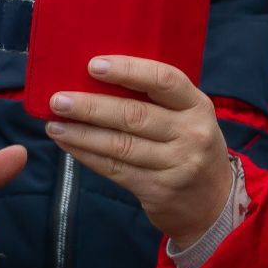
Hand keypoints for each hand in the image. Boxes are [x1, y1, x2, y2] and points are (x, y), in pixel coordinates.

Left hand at [45, 56, 232, 244]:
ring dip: (81, 134)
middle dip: (92, 106)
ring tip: (54, 124)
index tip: (93, 65)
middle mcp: (191, 134)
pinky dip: (87, 156)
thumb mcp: (189, 118)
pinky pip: (115, 169)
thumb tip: (95, 80)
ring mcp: (177, 164)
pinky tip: (69, 145)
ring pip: (120, 145)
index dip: (128, 70)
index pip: (164, 80)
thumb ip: (157, 101)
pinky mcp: (159, 189)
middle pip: (135, 115)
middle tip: (58, 100)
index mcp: (198, 106)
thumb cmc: (190, 147)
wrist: (213, 201)